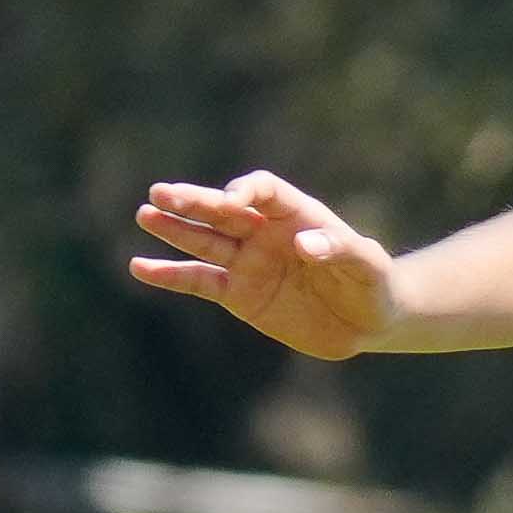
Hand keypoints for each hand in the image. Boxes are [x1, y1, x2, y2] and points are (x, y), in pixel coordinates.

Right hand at [130, 170, 397, 359]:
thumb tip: (305, 244)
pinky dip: (170, 275)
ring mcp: (248, 262)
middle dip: (194, 202)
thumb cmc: (373, 282)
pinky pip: (199, 281)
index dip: (247, 191)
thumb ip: (339, 249)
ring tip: (145, 214)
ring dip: (175, 229)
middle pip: (224, 211)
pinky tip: (139, 267)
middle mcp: (266, 233)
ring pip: (204, 240)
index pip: (265, 191)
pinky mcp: (238, 294)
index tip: (232, 201)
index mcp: (298, 214)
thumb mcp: (367, 264)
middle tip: (160, 193)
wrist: (368, 321)